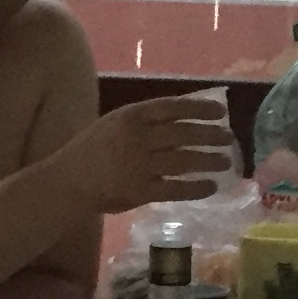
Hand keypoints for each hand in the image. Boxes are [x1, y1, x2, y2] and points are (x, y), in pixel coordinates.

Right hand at [65, 94, 238, 213]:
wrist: (68, 181)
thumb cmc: (93, 149)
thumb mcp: (115, 123)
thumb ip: (144, 120)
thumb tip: (185, 117)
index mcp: (131, 116)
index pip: (173, 107)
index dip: (200, 108)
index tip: (220, 112)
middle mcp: (138, 137)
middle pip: (184, 133)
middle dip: (211, 135)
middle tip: (229, 138)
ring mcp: (140, 165)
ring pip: (184, 160)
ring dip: (209, 160)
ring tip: (225, 162)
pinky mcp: (141, 191)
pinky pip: (176, 188)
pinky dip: (196, 187)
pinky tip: (211, 186)